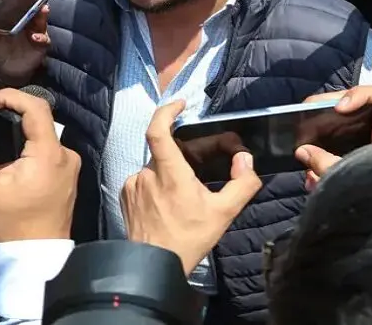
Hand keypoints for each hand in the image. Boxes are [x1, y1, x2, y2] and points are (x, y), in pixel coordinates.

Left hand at [0, 0, 49, 86]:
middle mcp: (29, 22)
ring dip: (43, 13)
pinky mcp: (41, 45)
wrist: (7, 71)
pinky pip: (44, 39)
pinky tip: (34, 37)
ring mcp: (37, 32)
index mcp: (17, 17)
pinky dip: (41, 37)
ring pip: (43, 19)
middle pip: (36, 4)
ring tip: (42, 9)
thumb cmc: (0, 52)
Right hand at [0, 88, 80, 241]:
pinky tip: (9, 168)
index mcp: (49, 153)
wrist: (36, 256)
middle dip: (10, 118)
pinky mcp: (67, 178)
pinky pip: (45, 155)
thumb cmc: (10, 223)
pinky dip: (26, 154)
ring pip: (40, 139)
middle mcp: (65, 155)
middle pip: (38, 121)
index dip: (8, 96)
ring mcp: (70, 167)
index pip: (35, 106)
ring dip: (17, 140)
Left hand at [121, 101, 261, 273]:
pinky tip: (166, 206)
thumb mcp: (224, 213)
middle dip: (183, 158)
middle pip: (166, 153)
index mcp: (169, 173)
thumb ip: (242, 183)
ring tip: (182, 200)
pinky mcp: (125, 197)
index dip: (167, 111)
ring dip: (169, 175)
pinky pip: (143, 182)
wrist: (153, 267)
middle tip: (198, 175)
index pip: (158, 130)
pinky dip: (156, 187)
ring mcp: (132, 185)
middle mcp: (146, 174)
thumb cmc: (188, 239)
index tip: (180, 105)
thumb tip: (245, 160)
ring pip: (155, 169)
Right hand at [293, 84, 371, 190]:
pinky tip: (313, 170)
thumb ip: (328, 164)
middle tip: (308, 110)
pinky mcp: (360, 157)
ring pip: (345, 125)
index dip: (359, 94)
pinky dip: (325, 152)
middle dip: (329, 108)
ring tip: (305, 138)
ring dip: (323, 130)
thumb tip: (302, 151)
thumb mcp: (356, 177)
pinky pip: (340, 145)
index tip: (339, 108)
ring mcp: (371, 142)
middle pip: (357, 105)